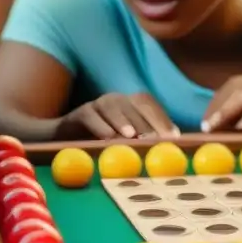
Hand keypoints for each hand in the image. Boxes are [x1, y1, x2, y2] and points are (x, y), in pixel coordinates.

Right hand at [57, 93, 178, 139]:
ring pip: (112, 107)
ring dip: (123, 120)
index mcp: (131, 104)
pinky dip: (100, 126)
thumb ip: (147, 138)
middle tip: (155, 140)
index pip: (150, 106)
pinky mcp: (80, 113)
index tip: (174, 137)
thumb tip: (174, 142)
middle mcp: (117, 100)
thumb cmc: (102, 140)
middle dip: (146, 123)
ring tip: (131, 135)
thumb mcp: (126, 140)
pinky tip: (107, 137)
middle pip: (134, 106)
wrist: (67, 138)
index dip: (162, 119)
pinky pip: (90, 116)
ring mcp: (98, 104)